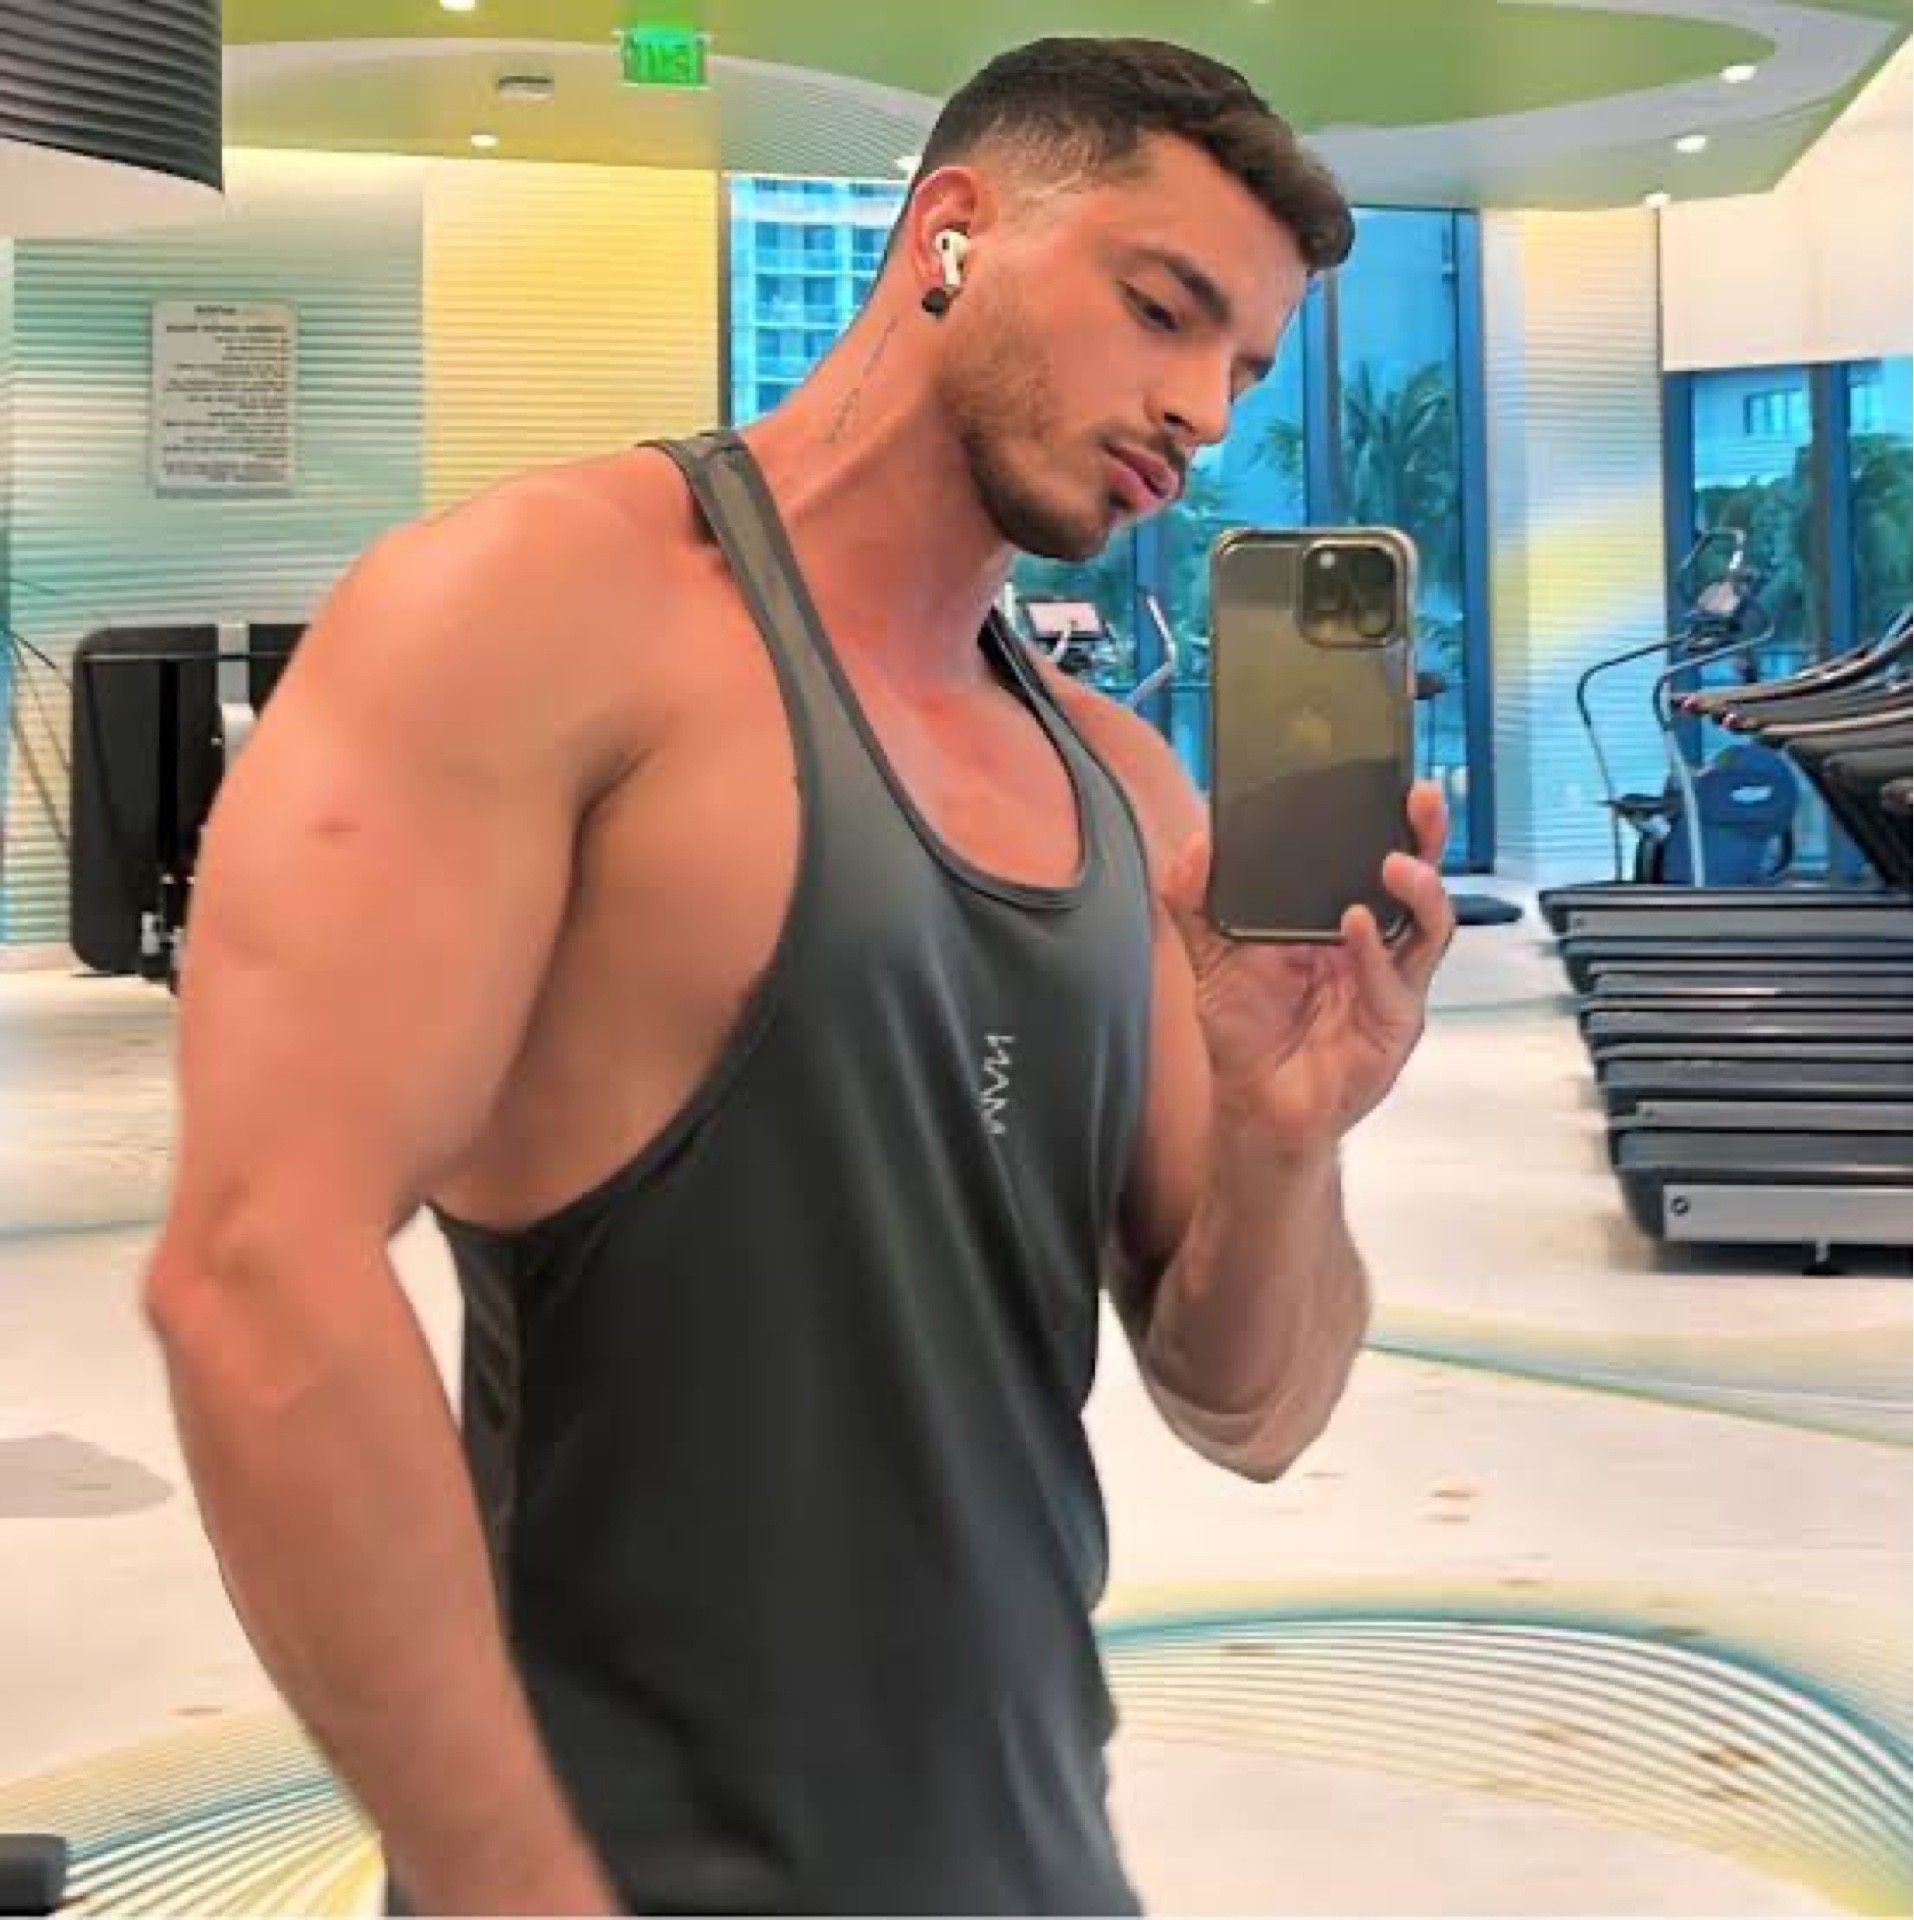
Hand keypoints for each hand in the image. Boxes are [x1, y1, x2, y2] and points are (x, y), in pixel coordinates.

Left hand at [1163, 782, 1454, 1155]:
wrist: (1255, 1106)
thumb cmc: (1248, 1034)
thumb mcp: (1211, 955)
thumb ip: (1195, 901)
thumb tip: (1194, 847)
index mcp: (1336, 919)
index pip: (1371, 856)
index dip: (1384, 819)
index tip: (1382, 777)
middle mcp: (1373, 945)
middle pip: (1417, 879)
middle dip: (1426, 836)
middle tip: (1417, 801)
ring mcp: (1389, 982)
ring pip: (1428, 925)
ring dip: (1418, 889)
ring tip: (1392, 863)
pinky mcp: (1393, 1024)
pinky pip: (1394, 981)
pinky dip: (1376, 952)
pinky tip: (1355, 926)